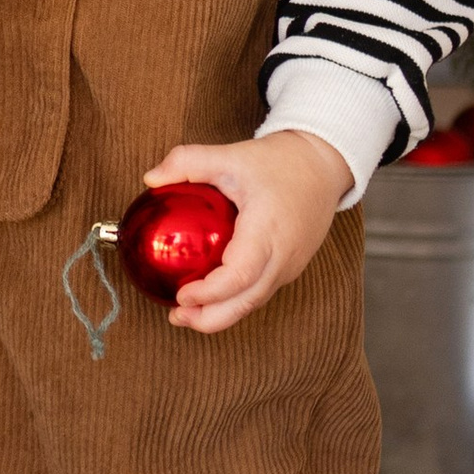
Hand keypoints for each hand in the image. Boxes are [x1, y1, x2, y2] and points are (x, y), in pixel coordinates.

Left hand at [144, 129, 348, 333]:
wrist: (323, 166)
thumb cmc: (278, 162)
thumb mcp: (230, 154)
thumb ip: (188, 162)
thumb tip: (150, 179)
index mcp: (268, 230)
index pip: (240, 275)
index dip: (210, 292)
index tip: (181, 294)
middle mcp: (283, 255)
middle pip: (247, 302)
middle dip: (210, 318)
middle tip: (176, 316)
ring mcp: (290, 266)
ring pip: (254, 302)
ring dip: (221, 314)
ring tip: (185, 313)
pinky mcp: (290, 268)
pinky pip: (260, 291)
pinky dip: (235, 300)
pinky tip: (210, 296)